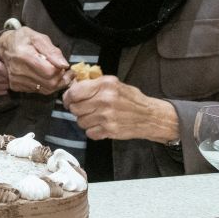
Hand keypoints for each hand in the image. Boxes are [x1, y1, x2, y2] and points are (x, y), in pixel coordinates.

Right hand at [0, 25, 69, 94]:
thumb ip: (52, 51)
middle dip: (62, 78)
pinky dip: (45, 85)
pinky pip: (38, 91)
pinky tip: (45, 76)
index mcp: (24, 55)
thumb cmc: (22, 39)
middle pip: (49, 83)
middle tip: (65, 71)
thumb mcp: (38, 37)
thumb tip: (63, 65)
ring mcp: (16, 80)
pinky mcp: (16, 86)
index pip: (50, 71)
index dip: (61, 70)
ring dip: (56, 83)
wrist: (4, 46)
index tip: (65, 66)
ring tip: (57, 73)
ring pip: (46, 89)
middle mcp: (18, 70)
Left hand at [63, 76, 179, 141]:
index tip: (69, 101)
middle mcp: (105, 99)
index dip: (68, 98)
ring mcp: (107, 116)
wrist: (151, 116)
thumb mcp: (114, 84)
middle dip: (76, 110)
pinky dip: (93, 131)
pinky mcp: (110, 130)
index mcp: (105, 85)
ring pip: (80, 121)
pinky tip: (101, 126)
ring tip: (95, 117)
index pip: (74, 92)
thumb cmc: (131, 99)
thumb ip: (94, 85)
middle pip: (75, 108)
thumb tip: (72, 87)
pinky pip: (89, 132)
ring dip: (85, 121)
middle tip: (84, 110)